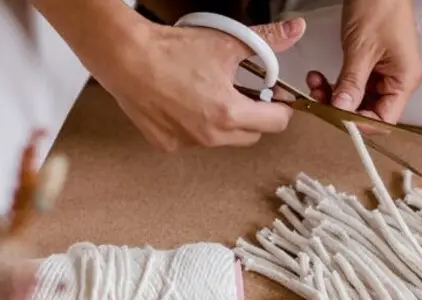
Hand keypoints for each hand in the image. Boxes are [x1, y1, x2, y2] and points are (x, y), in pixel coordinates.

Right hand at [93, 18, 307, 151]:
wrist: (126, 57)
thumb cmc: (172, 50)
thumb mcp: (227, 41)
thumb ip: (266, 41)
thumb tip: (294, 32)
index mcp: (229, 114)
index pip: (276, 123)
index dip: (279, 107)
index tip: (274, 96)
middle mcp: (209, 136)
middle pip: (252, 134)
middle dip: (254, 115)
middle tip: (243, 92)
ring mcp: (187, 144)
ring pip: (223, 140)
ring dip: (225, 122)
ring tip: (209, 93)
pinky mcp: (167, 145)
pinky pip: (194, 141)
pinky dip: (196, 126)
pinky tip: (184, 103)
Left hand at [307, 0, 421, 124]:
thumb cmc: (380, 6)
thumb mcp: (361, 48)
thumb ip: (352, 82)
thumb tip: (341, 110)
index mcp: (404, 80)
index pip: (384, 120)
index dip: (359, 124)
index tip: (334, 117)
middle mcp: (397, 81)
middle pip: (370, 112)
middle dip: (342, 109)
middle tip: (317, 100)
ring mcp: (384, 73)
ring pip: (357, 100)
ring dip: (334, 96)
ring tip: (314, 84)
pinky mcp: (371, 65)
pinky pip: (353, 84)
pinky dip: (336, 83)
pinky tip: (320, 77)